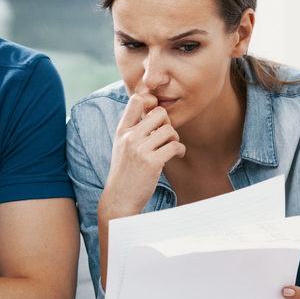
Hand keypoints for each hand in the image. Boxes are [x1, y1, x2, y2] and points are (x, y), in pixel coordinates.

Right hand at [99, 92, 185, 221]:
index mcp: (122, 131)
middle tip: (167, 136)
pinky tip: (177, 155)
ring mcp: (140, 150)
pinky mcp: (152, 163)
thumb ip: (134, 130)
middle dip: (168, 123)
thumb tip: (154, 112)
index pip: (136, 100)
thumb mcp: (122, 146)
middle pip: (159, 112)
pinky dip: (180, 149)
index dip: (151, 101)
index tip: (156, 116)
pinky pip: (175, 146)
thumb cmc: (125, 172)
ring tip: (172, 147)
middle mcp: (130, 137)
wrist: (119, 199)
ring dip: (175, 138)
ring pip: (170, 129)